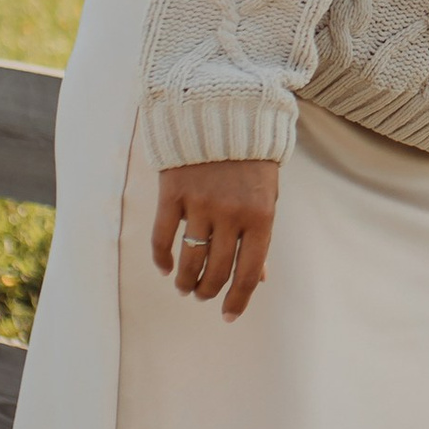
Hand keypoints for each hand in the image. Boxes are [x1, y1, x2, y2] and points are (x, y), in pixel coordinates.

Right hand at [150, 161, 281, 319]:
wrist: (223, 113)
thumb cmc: (251, 160)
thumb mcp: (267, 195)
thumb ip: (261, 236)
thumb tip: (258, 279)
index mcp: (260, 216)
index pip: (248, 272)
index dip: (238, 300)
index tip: (228, 316)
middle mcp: (230, 213)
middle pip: (216, 270)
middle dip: (208, 291)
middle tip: (201, 296)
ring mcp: (200, 203)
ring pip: (189, 259)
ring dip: (185, 280)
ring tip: (184, 287)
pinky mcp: (173, 192)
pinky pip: (162, 236)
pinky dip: (162, 258)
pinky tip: (165, 268)